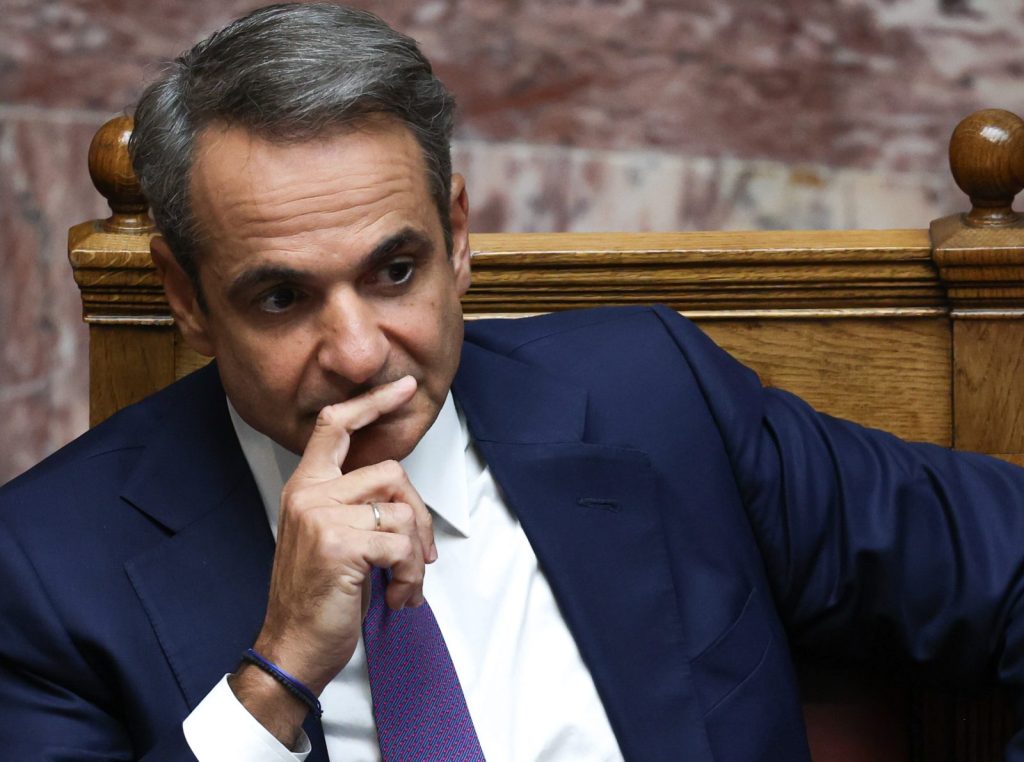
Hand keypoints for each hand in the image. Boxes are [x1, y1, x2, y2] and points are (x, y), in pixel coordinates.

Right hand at [229, 375, 436, 745]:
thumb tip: (402, 496)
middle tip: (420, 553)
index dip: (372, 402)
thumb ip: (355, 504)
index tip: (403, 387)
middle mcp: (309, 494)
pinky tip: (395, 596)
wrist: (293, 646)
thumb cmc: (316, 596)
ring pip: (402, 512)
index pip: (334, 426)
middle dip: (419, 514)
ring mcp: (322, 517)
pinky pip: (403, 546)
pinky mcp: (340, 544)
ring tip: (402, 583)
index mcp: (306, 487)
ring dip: (415, 557)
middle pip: (390, 472)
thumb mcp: (330, 537)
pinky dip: (410, 576)